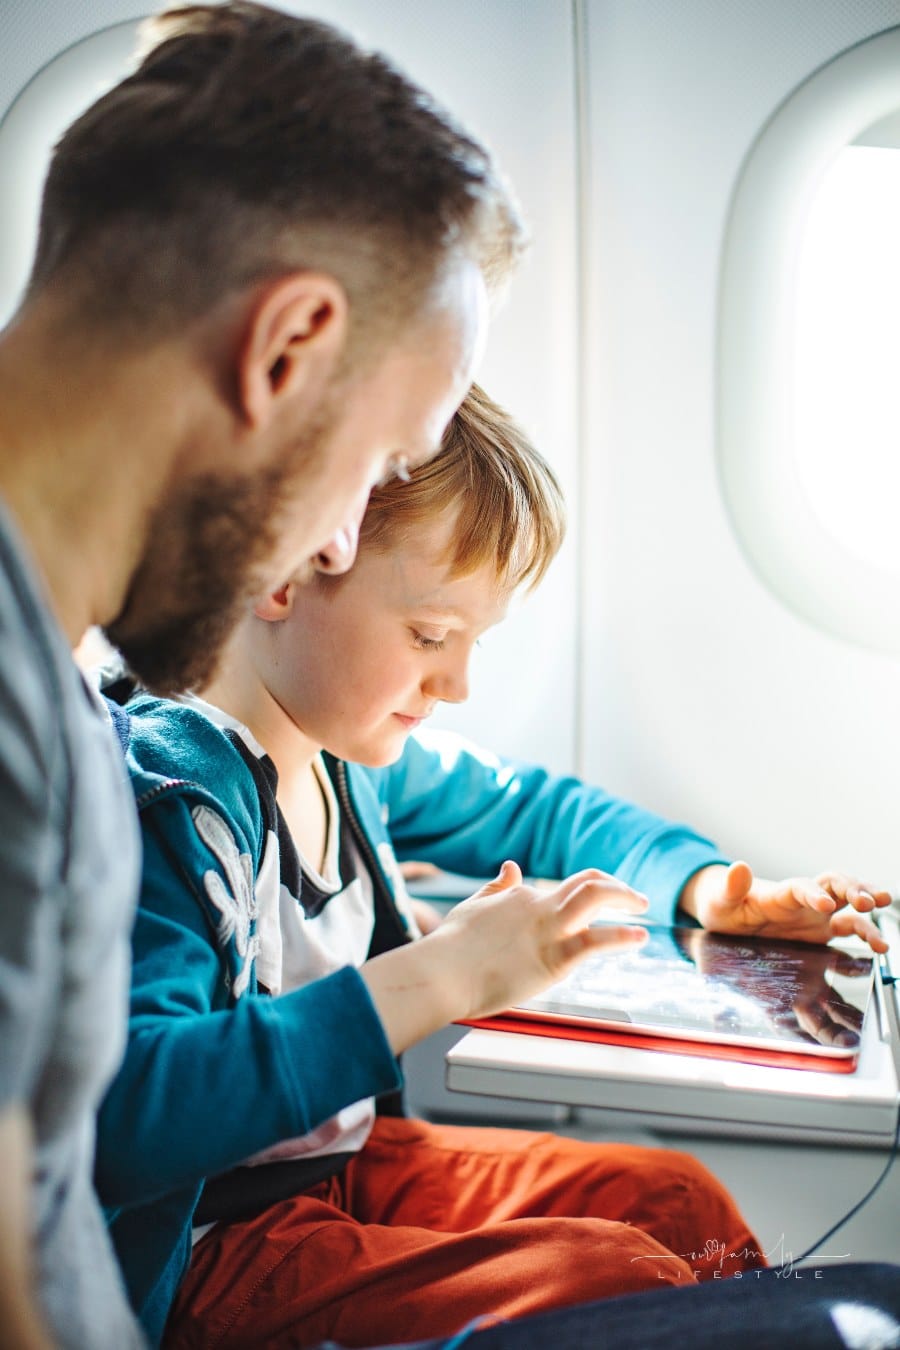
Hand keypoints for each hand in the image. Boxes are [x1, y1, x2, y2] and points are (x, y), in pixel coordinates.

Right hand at [435, 861, 648, 1019]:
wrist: (441, 972)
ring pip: (595, 897)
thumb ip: (495, 888)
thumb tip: (510, 866)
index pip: (561, 889)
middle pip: (588, 882)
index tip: (598, 906)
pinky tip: (639, 938)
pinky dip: (622, 937)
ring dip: (625, 898)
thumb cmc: (450, 949)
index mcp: (520, 897)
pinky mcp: (553, 958)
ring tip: (642, 907)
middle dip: (616, 887)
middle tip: (635, 898)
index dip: (584, 895)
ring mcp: (547, 929)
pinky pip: (595, 941)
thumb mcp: (473, 907)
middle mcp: (538, 905)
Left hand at [679, 861, 889, 951]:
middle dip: (854, 890)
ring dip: (867, 919)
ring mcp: (815, 916)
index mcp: (780, 893)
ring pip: (849, 910)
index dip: (814, 893)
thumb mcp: (722, 900)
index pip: (801, 887)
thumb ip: (731, 887)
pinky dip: (865, 937)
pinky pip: (848, 931)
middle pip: (836, 885)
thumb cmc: (724, 906)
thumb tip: (738, 866)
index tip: (825, 904)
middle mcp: (804, 901)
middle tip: (869, 902)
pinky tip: (879, 947)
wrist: (727, 917)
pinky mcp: (821, 933)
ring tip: (883, 939)